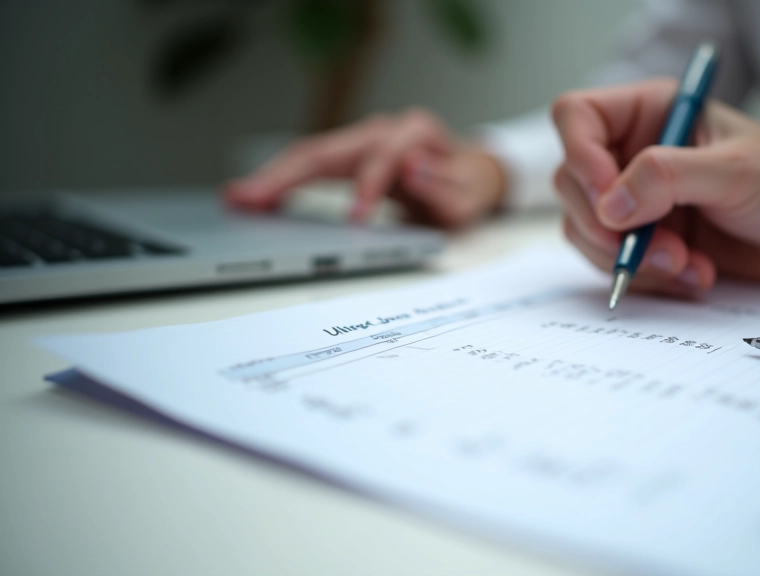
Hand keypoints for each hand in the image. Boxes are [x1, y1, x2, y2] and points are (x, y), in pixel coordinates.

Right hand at [224, 108, 505, 228]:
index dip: (369, 185)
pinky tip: (253, 197)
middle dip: (288, 175)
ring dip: (272, 178)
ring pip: (308, 156)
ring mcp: (358, 144)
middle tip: (252, 200)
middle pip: (327, 149)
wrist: (469, 178)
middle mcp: (379, 131)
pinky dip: (279, 183)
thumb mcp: (468, 194)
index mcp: (413, 134)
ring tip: (236, 198)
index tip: (357, 219)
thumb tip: (413, 168)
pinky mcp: (345, 160)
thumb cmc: (466, 187)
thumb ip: (445, 186)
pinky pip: (306, 168)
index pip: (383, 155)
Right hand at [551, 79, 759, 297]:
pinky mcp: (649, 244)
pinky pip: (616, 266)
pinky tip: (697, 275)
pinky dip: (651, 279)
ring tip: (687, 264)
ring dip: (633, 259)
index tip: (607, 198)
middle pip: (571, 184)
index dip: (579, 157)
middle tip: (657, 246)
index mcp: (650, 114)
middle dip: (609, 226)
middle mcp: (634, 156)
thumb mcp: (734, 171)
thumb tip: (607, 205)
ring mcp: (638, 204)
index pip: (577, 118)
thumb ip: (666, 178)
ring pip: (587, 233)